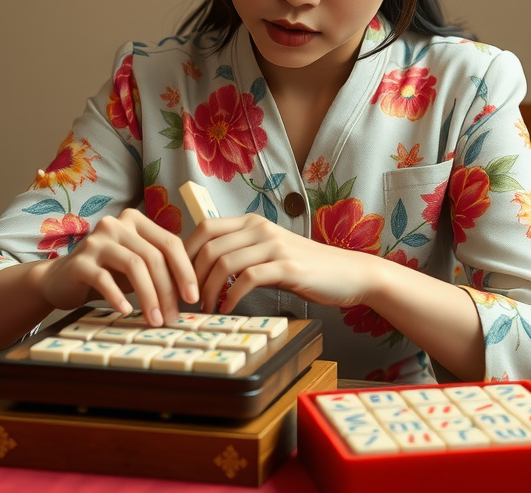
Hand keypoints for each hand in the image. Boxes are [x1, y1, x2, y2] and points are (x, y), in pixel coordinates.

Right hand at [39, 208, 198, 325]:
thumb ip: (162, 268)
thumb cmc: (108, 273)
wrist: (61, 279)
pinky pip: (104, 279)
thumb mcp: (138, 266)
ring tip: (155, 319)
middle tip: (172, 316)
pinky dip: (119, 297)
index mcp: (135, 221)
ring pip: (134, 266)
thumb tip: (194, 292)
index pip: (170, 242)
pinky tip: (126, 311)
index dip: (185, 270)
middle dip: (167, 289)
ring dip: (149, 296)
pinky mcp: (79, 261)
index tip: (193, 297)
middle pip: (153, 256)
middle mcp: (116, 224)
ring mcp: (96, 240)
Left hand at [184, 214, 378, 312]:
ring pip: (224, 262)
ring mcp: (274, 246)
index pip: (204, 228)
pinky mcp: (287, 267)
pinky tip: (228, 309)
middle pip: (209, 246)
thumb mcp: (269, 252)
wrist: (350, 273)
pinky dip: (231, 296)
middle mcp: (261, 228)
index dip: (185, 254)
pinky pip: (248, 278)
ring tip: (206, 308)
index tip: (180, 279)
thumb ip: (242, 253)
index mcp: (252, 223)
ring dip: (208, 290)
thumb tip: (205, 269)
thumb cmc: (306, 268)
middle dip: (191, 276)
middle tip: (188, 299)